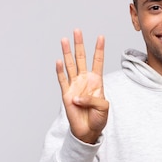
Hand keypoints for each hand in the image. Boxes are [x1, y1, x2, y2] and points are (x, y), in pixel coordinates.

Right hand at [57, 29, 108, 143]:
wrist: (88, 131)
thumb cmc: (98, 118)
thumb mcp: (103, 108)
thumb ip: (92, 100)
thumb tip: (76, 97)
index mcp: (96, 82)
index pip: (98, 61)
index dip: (99, 49)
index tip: (101, 37)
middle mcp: (85, 80)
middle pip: (82, 58)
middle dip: (79, 44)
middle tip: (77, 31)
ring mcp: (75, 86)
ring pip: (70, 65)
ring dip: (67, 52)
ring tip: (64, 39)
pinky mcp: (66, 94)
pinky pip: (62, 80)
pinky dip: (60, 71)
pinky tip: (58, 61)